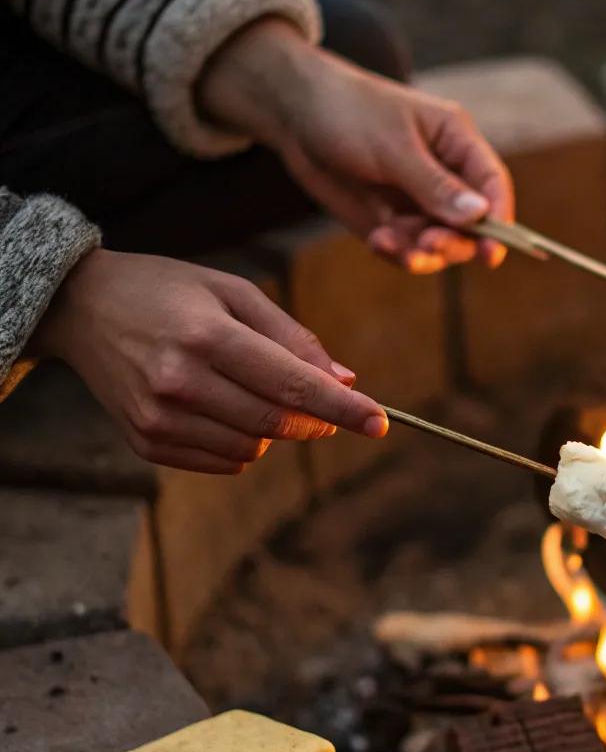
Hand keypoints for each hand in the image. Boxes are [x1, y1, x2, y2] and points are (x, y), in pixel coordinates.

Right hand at [32, 248, 387, 474]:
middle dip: (314, 419)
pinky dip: (240, 442)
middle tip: (324, 402)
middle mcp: (180, 381)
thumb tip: (344, 380)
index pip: (292, 386)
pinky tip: (219, 406)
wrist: (80, 308)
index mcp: (207, 336)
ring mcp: (159, 418)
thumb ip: (291, 336)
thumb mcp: (232, 291)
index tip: (380, 423)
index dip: (343, 408)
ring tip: (247, 387)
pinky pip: (223, 461)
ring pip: (252, 448)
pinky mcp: (146, 442)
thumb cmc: (167, 291)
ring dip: (272, 429)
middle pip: (276, 423)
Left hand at [199, 20, 513, 272]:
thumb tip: (481, 216)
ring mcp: (417, 200)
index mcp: (456, 142)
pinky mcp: (391, 219)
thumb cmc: (348, 112)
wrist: (293, 114)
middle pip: (471, 224)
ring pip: (440, 244)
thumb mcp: (393, 147)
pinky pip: (407, 249)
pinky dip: (396, 252)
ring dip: (422, 253)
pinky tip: (376, 241)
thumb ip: (435, 185)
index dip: (500, 220)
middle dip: (452, 241)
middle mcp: (444, 174)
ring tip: (390, 244)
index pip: (492, 185)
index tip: (490, 254)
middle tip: (426, 245)